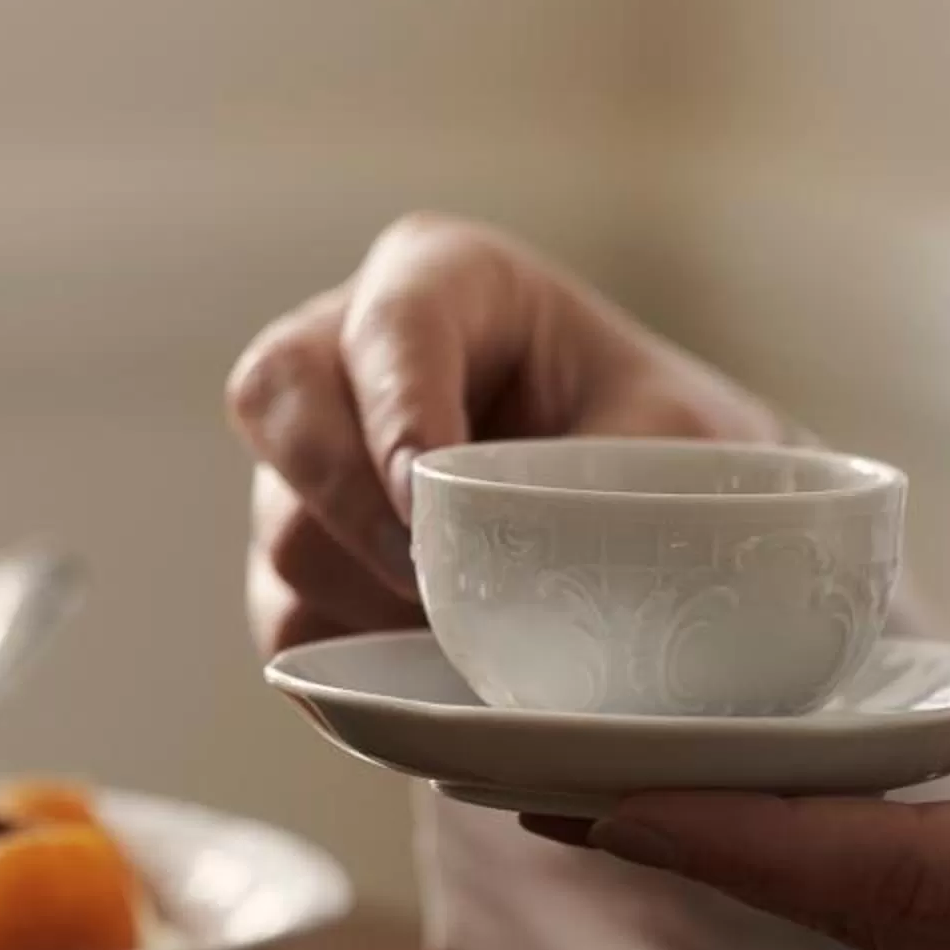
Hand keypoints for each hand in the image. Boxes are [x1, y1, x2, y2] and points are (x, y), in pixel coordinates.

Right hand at [226, 214, 781, 655]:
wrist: (669, 527)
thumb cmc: (669, 450)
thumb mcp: (674, 439)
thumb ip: (599, 477)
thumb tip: (515, 565)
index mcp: (445, 280)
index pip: (389, 324)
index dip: (399, 411)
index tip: (430, 498)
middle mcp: (348, 352)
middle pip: (276, 397)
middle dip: (341, 497)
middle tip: (424, 575)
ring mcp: (311, 459)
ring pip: (285, 528)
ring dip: (372, 598)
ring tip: (477, 638)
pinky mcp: (305, 558)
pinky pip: (289, 621)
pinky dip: (358, 662)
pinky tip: (439, 670)